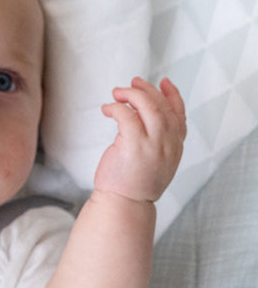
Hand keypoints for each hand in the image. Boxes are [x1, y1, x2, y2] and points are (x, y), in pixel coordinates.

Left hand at [94, 77, 185, 202]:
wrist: (124, 205)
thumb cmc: (133, 184)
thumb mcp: (154, 161)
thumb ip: (156, 140)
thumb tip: (141, 113)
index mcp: (176, 148)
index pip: (180, 115)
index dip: (173, 96)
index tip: (163, 82)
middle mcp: (168, 144)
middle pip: (163, 107)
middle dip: (147, 91)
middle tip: (132, 83)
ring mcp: (153, 144)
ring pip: (148, 106)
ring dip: (132, 94)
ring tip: (117, 93)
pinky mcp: (133, 144)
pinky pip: (126, 114)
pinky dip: (115, 107)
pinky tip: (107, 109)